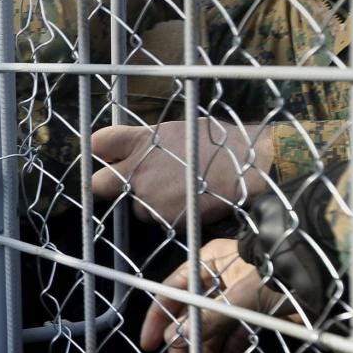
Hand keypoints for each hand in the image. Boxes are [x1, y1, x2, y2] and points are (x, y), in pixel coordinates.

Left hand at [91, 119, 273, 225]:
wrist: (254, 168)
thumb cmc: (223, 144)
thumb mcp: (179, 131)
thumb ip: (149, 143)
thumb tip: (134, 150)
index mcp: (140, 142)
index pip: (98, 143)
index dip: (102, 151)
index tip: (109, 156)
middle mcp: (137, 171)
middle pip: (98, 184)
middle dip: (109, 186)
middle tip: (131, 184)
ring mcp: (148, 198)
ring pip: (134, 208)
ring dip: (149, 204)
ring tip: (182, 191)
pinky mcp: (165, 220)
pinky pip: (159, 221)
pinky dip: (171, 216)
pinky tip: (193, 203)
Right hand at [140, 238, 280, 352]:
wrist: (326, 273)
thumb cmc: (279, 273)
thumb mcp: (239, 296)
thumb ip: (208, 319)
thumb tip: (175, 339)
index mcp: (208, 263)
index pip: (173, 291)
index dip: (159, 318)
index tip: (150, 344)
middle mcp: (219, 279)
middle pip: (191, 314)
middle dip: (183, 342)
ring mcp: (238, 298)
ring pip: (212, 328)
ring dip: (205, 351)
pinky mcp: (257, 315)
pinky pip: (233, 336)